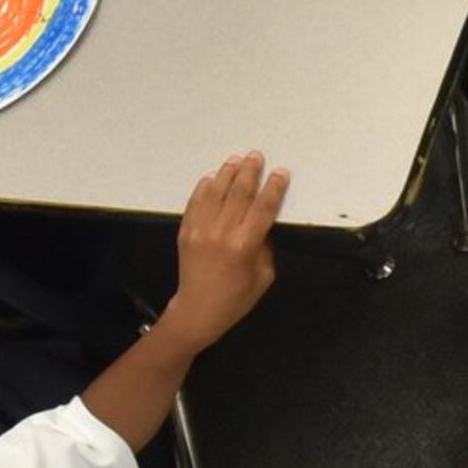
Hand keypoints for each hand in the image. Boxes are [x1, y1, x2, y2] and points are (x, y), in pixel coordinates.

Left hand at [162, 151, 288, 344]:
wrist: (198, 310)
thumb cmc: (236, 298)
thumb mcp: (264, 276)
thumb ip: (265, 246)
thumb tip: (262, 224)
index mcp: (245, 245)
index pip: (263, 208)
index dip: (274, 188)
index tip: (280, 173)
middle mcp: (222, 232)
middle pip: (239, 193)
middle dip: (250, 172)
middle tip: (256, 156)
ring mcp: (201, 229)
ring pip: (216, 192)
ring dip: (228, 173)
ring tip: (236, 160)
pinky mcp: (186, 231)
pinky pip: (196, 202)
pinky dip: (205, 187)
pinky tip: (213, 178)